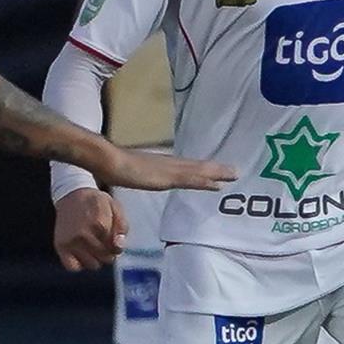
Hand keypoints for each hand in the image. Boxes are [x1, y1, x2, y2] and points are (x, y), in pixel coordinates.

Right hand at [53, 188, 126, 270]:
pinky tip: (82, 253)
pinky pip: (73, 267)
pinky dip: (79, 264)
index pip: (114, 249)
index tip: (113, 236)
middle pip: (105, 258)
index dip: (116, 245)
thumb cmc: (96, 202)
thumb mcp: (115, 207)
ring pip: (92, 265)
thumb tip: (118, 247)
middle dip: (108, 252)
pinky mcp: (60, 245)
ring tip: (93, 246)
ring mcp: (70, 240)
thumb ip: (122, 227)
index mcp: (99, 222)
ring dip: (96, 259)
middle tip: (103, 241)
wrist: (71, 194)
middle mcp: (83, 233)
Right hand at [92, 146, 234, 192]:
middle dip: (215, 169)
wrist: (107, 160)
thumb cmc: (112, 166)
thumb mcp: (128, 172)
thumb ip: (134, 172)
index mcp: (160, 164)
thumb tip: (133, 174)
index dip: (200, 169)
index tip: (216, 172)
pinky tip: (216, 183)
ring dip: (216, 172)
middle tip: (236, 171)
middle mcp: (168, 164)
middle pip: (196, 167)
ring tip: (234, 174)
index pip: (185, 167)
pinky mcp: (166, 177)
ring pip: (197, 171)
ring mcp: (168, 169)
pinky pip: (190, 179)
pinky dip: (204, 180)